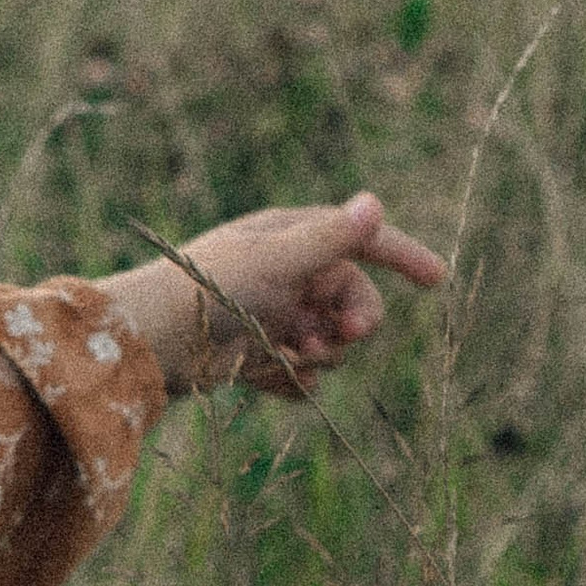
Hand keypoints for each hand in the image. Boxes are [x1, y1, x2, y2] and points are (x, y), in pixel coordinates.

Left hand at [100, 191, 446, 401]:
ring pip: (330, 344)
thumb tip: (374, 203)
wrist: (149, 347)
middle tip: (340, 336)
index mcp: (289, 239)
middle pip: (353, 301)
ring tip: (289, 355)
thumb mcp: (275, 262)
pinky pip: (301, 376)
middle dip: (353, 323)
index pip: (360, 241)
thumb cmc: (207, 291)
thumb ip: (328, 240)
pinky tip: (265, 378)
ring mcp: (273, 318)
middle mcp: (285, 275)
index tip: (437, 278)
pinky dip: (290, 381)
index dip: (401, 255)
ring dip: (319, 355)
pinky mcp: (257, 357)